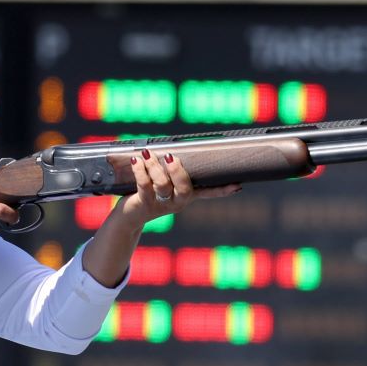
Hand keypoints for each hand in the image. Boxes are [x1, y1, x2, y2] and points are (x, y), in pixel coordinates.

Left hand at [123, 149, 240, 224]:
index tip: (237, 186)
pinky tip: (136, 160)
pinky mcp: (145, 204)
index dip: (222, 190)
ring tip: (147, 153)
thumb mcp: (162, 181)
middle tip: (171, 157)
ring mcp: (161, 205)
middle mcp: (177, 202)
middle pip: (185, 189)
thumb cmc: (147, 192)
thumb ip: (170, 169)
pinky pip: (144, 185)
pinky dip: (140, 170)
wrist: (129, 216)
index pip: (207, 193)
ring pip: (162, 185)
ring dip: (154, 166)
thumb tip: (172, 149)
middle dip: (178, 172)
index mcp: (185, 196)